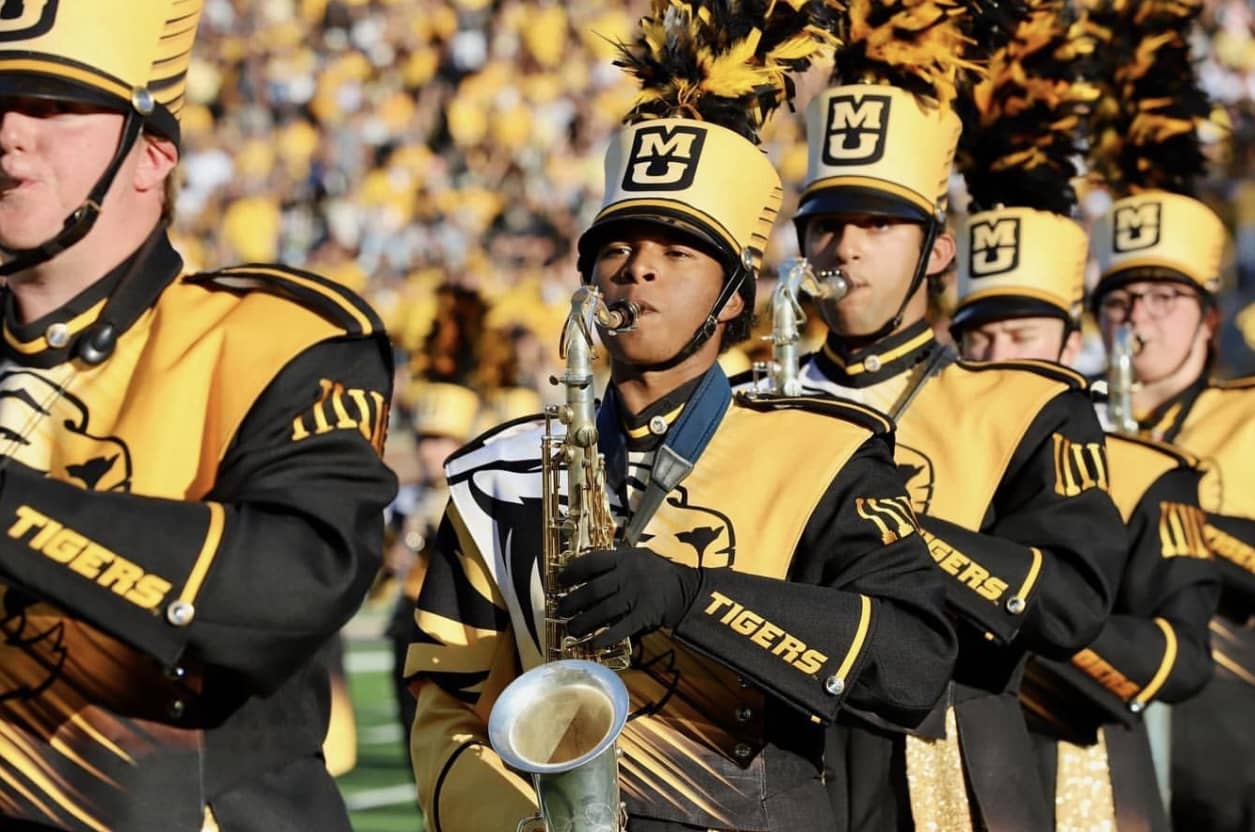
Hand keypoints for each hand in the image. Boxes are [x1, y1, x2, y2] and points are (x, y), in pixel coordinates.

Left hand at [557, 546, 700, 648]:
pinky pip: (620, 628)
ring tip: (571, 629)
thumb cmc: (657, 573)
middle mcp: (628, 575)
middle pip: (592, 590)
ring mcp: (636, 596)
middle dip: (572, 602)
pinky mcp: (644, 616)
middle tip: (561, 611)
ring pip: (602, 611)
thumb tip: (582, 573)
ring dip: (583, 622)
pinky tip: (594, 644)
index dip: (572, 572)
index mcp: (624, 558)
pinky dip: (605, 637)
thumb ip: (614, 563)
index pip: (591, 562)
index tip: (560, 581)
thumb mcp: (637, 558)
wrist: (686, 590)